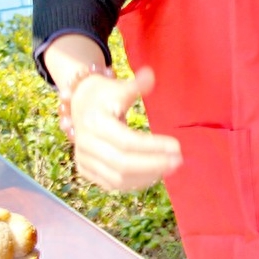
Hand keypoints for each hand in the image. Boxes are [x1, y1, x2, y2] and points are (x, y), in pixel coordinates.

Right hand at [67, 68, 182, 192]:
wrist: (79, 104)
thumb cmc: (105, 95)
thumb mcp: (119, 87)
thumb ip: (136, 85)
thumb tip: (151, 75)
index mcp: (95, 123)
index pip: (127, 141)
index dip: (153, 146)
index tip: (177, 146)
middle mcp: (86, 144)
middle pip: (122, 164)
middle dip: (154, 165)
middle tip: (179, 161)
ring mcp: (84, 160)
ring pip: (117, 178)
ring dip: (146, 176)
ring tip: (170, 168)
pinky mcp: (85, 170)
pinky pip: (111, 184)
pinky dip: (134, 183)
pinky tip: (154, 175)